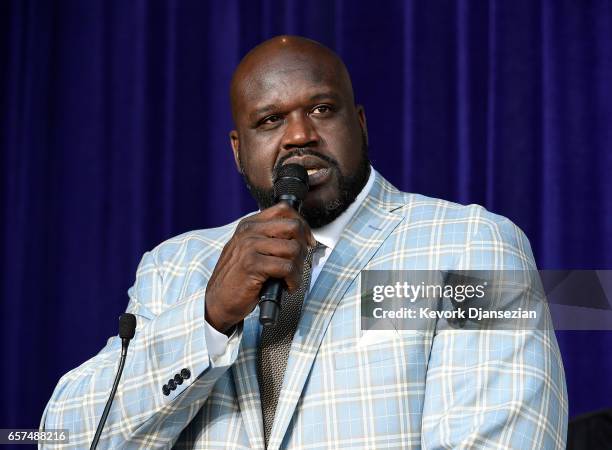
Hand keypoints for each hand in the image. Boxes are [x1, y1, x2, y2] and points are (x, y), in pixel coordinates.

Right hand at [204, 202, 315, 333]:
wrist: (217, 300)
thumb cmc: (238, 278)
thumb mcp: (250, 250)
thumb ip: (269, 238)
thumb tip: (300, 235)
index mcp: (249, 225)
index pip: (284, 210)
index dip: (302, 225)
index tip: (306, 241)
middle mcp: (249, 232)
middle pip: (293, 226)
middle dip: (303, 247)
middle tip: (299, 262)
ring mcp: (249, 247)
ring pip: (293, 248)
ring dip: (299, 268)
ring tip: (290, 278)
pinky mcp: (252, 265)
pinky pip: (287, 268)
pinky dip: (293, 280)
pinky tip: (287, 286)